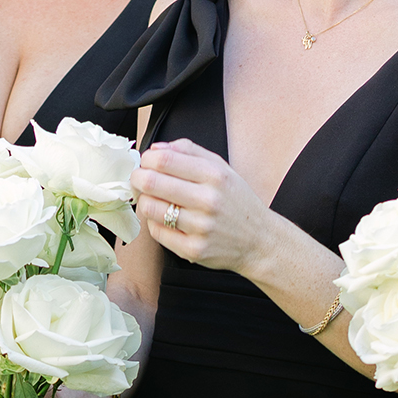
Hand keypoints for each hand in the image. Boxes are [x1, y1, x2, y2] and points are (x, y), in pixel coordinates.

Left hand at [131, 139, 278, 277]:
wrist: (259, 240)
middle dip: (137, 179)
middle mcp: (208, 200)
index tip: (146, 162)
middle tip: (140, 180)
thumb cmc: (237, 203)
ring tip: (153, 200)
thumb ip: (189, 151)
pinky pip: (156, 232)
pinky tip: (166, 219)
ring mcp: (200, 227)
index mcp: (214, 175)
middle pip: (151, 182)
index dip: (146, 159)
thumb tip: (156, 148)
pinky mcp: (193, 249)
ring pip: (149, 208)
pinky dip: (155, 223)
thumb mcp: (221, 168)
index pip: (164, 160)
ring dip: (145, 201)